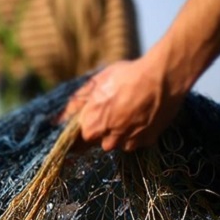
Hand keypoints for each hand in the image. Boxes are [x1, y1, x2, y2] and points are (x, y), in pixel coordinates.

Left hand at [62, 59, 186, 151]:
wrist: (162, 77)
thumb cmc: (126, 76)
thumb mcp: (95, 84)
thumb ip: (76, 104)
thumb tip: (57, 120)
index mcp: (91, 126)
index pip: (78, 141)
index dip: (81, 132)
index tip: (87, 125)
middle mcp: (109, 140)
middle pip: (99, 142)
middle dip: (103, 130)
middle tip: (113, 110)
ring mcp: (129, 142)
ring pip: (119, 143)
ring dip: (120, 133)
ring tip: (129, 111)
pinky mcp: (148, 141)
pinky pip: (136, 141)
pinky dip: (137, 132)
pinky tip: (142, 115)